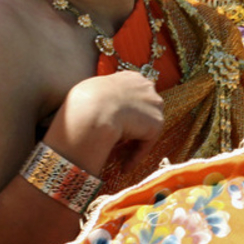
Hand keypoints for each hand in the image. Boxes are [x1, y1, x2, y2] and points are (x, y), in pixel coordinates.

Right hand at [49, 70, 166, 168]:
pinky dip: (135, 156)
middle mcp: (146, 86)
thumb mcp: (95, 92)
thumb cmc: (86, 101)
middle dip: (134, 127)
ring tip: (120, 159)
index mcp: (131, 76)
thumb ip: (106, 98)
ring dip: (134, 143)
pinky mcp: (157, 123)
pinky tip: (124, 167)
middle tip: (120, 145)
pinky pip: (146, 144)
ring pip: (145, 128)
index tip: (117, 127)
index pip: (135, 95)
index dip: (127, 113)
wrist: (92, 109)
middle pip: (144, 110)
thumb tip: (102, 114)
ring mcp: (154, 103)